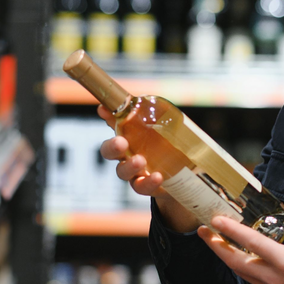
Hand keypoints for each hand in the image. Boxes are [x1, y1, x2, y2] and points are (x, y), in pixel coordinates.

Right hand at [96, 105, 197, 231]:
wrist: (180, 173)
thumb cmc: (163, 145)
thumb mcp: (157, 127)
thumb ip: (144, 113)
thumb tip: (130, 97)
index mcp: (126, 138)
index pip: (113, 124)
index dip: (107, 117)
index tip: (103, 110)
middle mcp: (124, 156)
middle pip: (109, 152)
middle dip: (112, 147)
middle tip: (121, 142)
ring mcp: (134, 173)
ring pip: (122, 172)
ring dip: (129, 166)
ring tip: (140, 160)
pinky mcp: (146, 186)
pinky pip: (142, 187)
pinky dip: (148, 182)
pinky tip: (158, 176)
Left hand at [199, 196, 283, 283]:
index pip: (252, 243)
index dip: (231, 230)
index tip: (217, 220)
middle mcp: (271, 276)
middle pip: (234, 261)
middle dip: (215, 245)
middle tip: (202, 231)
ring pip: (238, 271)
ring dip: (223, 255)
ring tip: (213, 240)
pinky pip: (248, 278)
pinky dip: (237, 265)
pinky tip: (235, 256)